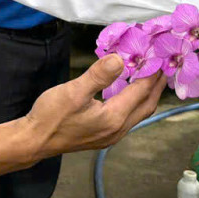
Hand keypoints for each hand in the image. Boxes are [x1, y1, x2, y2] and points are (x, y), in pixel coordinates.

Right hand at [22, 55, 166, 158]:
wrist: (34, 141)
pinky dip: (135, 102)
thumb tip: (120, 59)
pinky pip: (128, 117)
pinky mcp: (103, 136)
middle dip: (157, 85)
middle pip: (147, 105)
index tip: (159, 56)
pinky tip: (128, 92)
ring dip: (147, 94)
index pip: (141, 91)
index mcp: (113, 118)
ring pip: (139, 112)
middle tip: (164, 65)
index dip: (152, 73)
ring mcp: (111, 135)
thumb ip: (99, 75)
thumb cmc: (51, 116)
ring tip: (151, 76)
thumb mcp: (73, 91)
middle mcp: (117, 129)